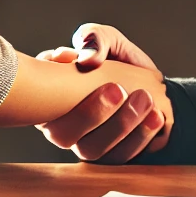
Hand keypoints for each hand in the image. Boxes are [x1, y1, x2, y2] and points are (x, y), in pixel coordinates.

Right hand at [35, 23, 171, 162]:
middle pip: (64, 135)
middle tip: (118, 89)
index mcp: (52, 97)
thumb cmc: (117, 59)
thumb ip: (95, 38)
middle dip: (92, 113)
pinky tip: (157, 116)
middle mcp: (64, 126)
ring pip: (93, 149)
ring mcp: (87, 144)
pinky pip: (121, 158)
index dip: (52, 89)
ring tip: (145, 99)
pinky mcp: (112, 156)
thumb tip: (87, 59)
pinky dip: (140, 138)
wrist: (149, 83)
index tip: (80, 66)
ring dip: (121, 126)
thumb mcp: (107, 39)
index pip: (39, 103)